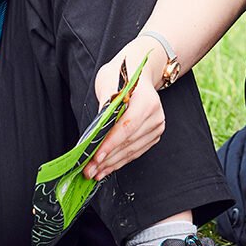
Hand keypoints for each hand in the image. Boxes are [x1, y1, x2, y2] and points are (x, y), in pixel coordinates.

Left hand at [87, 41, 167, 179]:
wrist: (138, 72)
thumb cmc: (121, 75)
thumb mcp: (108, 81)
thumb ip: (104, 105)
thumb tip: (95, 130)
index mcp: (147, 101)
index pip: (127, 127)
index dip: (111, 143)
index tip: (96, 157)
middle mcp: (155, 116)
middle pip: (129, 142)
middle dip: (107, 158)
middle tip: (89, 170)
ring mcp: (156, 126)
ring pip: (132, 151)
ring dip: (112, 164)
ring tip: (95, 173)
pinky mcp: (154, 135)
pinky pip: (136, 152)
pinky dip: (120, 161)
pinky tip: (107, 168)